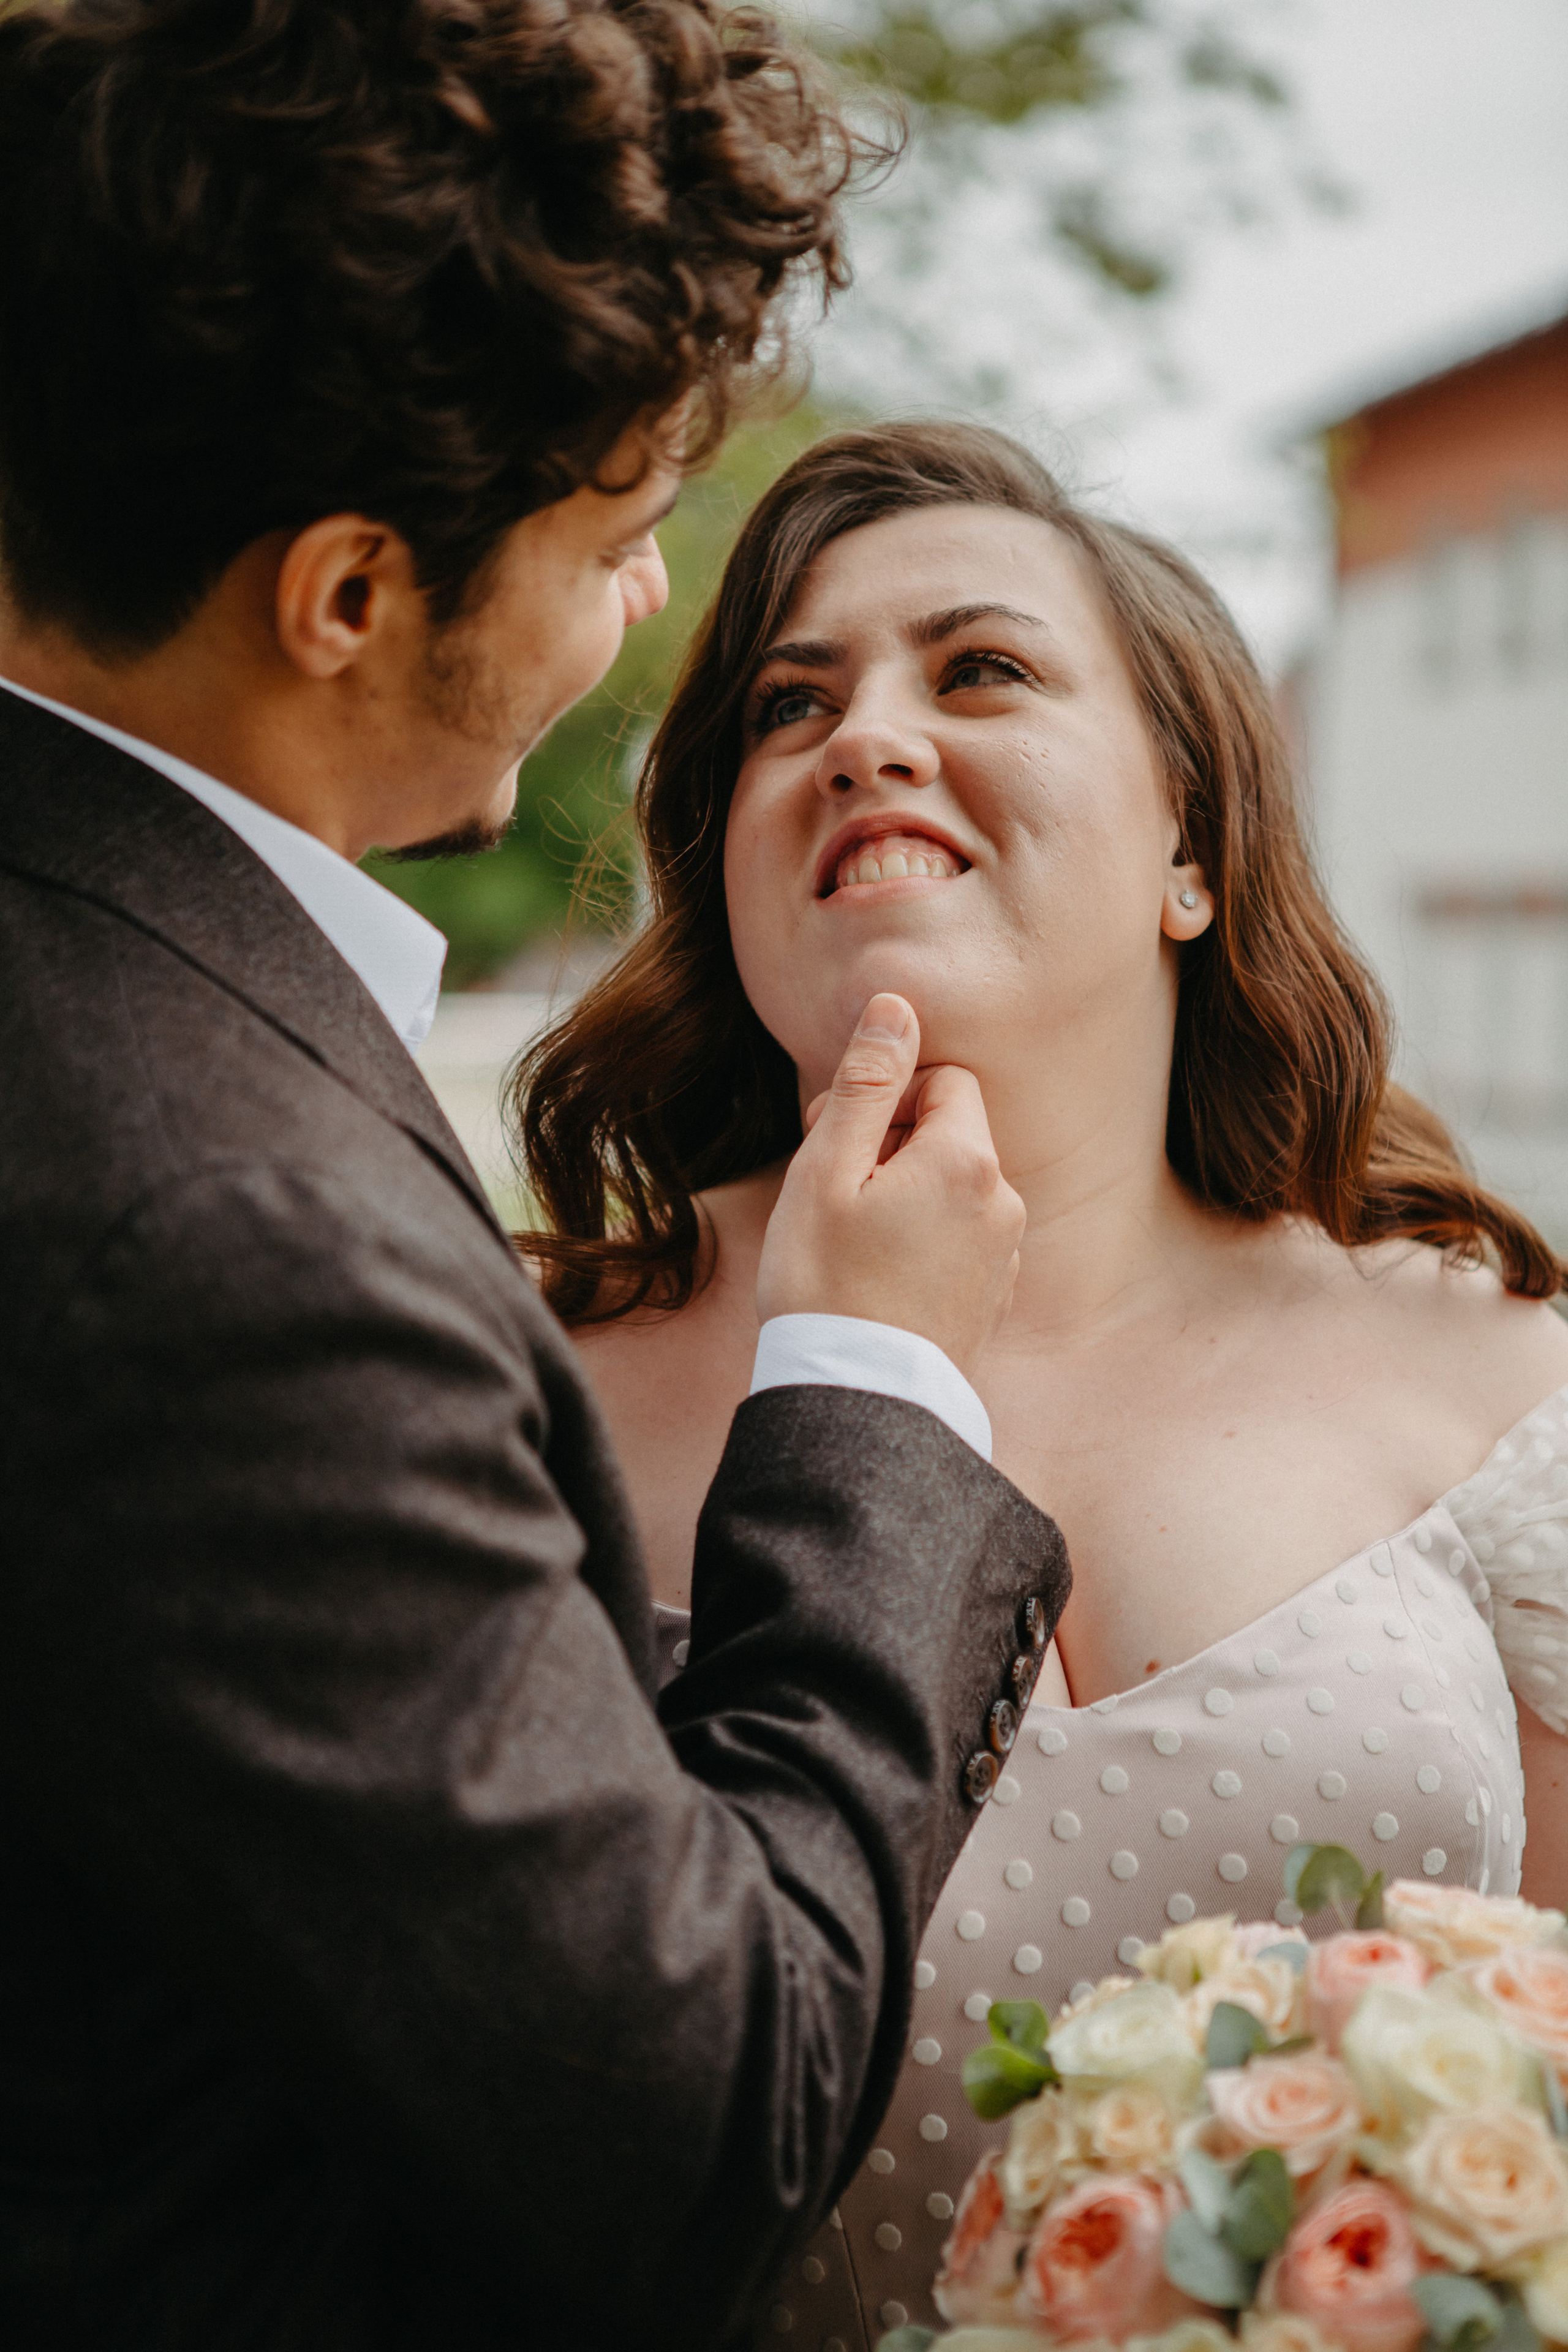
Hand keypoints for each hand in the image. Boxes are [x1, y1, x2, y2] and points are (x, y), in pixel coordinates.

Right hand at [755, 994, 1024, 1379]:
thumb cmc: (826, 1283)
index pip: (944, 1082)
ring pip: (953, 1189)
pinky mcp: (991, 1299)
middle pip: (950, 1135)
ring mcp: (1004, 1257)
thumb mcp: (827, 1170)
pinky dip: (921, 1241)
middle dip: (891, 1144)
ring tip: (850, 1240)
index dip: (886, 1098)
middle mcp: (1003, 1203)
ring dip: (905, 1194)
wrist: (857, 1403)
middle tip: (831, 1190)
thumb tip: (896, 1006)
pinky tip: (876, 1278)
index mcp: (968, 1161)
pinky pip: (959, 1240)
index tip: (839, 1140)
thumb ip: (865, 1082)